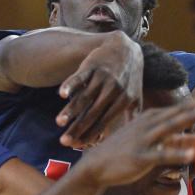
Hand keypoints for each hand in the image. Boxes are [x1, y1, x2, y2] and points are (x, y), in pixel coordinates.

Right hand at [57, 33, 142, 147]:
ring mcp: (102, 77)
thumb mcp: (135, 96)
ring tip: (59, 122)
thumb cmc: (129, 77)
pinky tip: (62, 94)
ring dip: (71, 110)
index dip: (90, 134)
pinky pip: (80, 77)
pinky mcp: (92, 66)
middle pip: (92, 113)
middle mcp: (113, 90)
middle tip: (64, 142)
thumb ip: (132, 117)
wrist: (126, 48)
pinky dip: (71, 84)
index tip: (77, 146)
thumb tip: (131, 138)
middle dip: (77, 128)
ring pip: (84, 97)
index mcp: (122, 101)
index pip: (103, 122)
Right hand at [77, 98, 194, 186]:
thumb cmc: (127, 152)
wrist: (96, 164)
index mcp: (154, 118)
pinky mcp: (140, 156)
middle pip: (180, 111)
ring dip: (188, 118)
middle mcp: (151, 124)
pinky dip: (177, 153)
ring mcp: (145, 139)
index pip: (182, 107)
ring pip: (170, 127)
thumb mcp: (151, 142)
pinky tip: (191, 154)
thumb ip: (174, 141)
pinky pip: (161, 155)